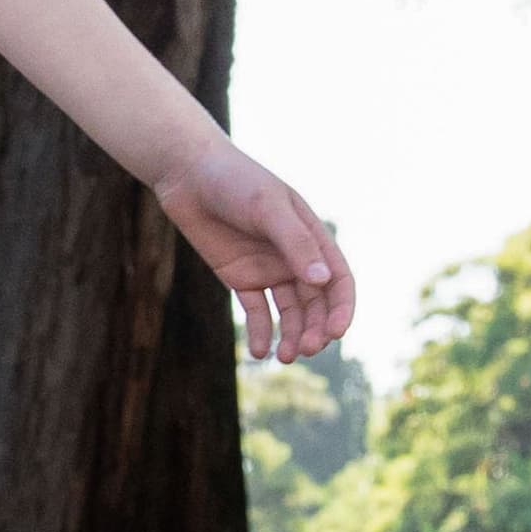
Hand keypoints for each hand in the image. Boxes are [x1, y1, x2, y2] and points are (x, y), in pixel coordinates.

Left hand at [155, 139, 355, 362]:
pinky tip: (259, 351)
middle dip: (317, 329)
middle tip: (307, 350)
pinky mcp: (240, 277)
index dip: (341, 309)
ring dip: (293, 335)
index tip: (336, 333)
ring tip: (287, 357)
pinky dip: (261, 332)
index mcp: (313, 238)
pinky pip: (257, 311)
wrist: (188, 174)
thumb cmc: (235, 182)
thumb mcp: (268, 208)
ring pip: (290, 311)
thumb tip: (321, 281)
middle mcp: (295, 257)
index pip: (339, 281)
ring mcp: (268, 269)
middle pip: (317, 303)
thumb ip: (294, 243)